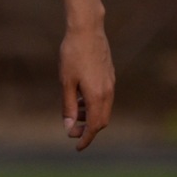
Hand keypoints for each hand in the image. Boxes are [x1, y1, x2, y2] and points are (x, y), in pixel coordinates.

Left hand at [59, 21, 114, 150]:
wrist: (87, 29)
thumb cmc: (72, 54)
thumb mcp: (66, 83)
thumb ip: (68, 107)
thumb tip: (69, 128)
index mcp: (97, 96)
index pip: (94, 126)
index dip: (86, 139)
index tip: (76, 147)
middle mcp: (108, 92)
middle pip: (102, 121)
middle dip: (88, 130)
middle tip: (72, 131)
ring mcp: (110, 83)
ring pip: (104, 109)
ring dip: (90, 116)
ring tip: (74, 114)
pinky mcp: (109, 75)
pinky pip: (104, 98)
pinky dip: (94, 105)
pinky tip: (80, 99)